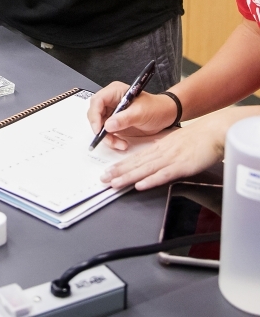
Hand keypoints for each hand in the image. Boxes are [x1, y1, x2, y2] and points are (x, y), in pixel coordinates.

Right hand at [87, 82, 179, 148]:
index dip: (95, 115)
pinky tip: (121, 143)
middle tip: (107, 139)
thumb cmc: (156, 108)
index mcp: (115, 91)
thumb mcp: (140, 113)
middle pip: (95, 113)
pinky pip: (107, 131)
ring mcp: (112, 111)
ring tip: (119, 144)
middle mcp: (111, 100)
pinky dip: (111, 139)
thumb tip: (107, 126)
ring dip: (106, 136)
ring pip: (100, 124)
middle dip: (99, 128)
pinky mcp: (116, 122)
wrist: (166, 115)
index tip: (99, 129)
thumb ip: (123, 119)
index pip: (97, 101)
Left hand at [100, 112, 230, 190]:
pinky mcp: (182, 166)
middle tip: (103, 180)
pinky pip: (164, 174)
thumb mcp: (174, 142)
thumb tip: (152, 155)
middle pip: (136, 164)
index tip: (108, 171)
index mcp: (158, 147)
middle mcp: (161, 153)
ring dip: (128, 177)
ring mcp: (170, 159)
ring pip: (145, 169)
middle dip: (118, 172)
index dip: (120, 165)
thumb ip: (163, 149)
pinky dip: (151, 179)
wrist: (213, 132)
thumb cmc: (196, 138)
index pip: (135, 158)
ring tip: (114, 183)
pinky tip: (140, 184)